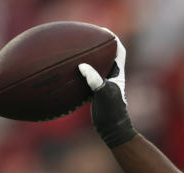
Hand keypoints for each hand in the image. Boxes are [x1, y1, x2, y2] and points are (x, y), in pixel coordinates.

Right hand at [77, 29, 135, 146]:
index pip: (119, 50)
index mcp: (117, 73)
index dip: (113, 39)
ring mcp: (104, 85)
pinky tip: (65, 74)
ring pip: (96, 67)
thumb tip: (82, 66)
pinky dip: (78, 74)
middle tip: (83, 37)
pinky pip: (86, 79)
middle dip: (97, 45)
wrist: (113, 131)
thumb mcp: (104, 94)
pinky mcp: (96, 93)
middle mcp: (112, 77)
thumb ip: (95, 80)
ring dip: (87, 59)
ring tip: (73, 51)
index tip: (103, 30)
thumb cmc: (112, 112)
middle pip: (107, 55)